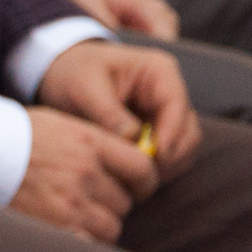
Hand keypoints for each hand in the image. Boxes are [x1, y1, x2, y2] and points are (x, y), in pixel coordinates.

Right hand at [12, 106, 156, 242]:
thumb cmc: (12, 136)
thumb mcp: (59, 125)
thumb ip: (95, 143)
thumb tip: (124, 164)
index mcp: (90, 143)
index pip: (143, 168)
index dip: (143, 182)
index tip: (135, 188)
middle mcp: (86, 172)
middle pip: (126, 201)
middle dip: (111, 204)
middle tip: (89, 201)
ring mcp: (71, 202)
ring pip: (111, 227)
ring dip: (97, 226)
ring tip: (73, 217)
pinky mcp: (56, 226)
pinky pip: (90, 245)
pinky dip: (83, 243)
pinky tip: (68, 233)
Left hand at [35, 40, 199, 173]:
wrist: (63, 73)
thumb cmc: (74, 73)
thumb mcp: (85, 88)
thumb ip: (108, 113)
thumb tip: (133, 141)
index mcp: (159, 72)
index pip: (177, 106)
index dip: (171, 135)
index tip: (155, 157)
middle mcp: (170, 93)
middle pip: (188, 132)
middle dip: (170, 156)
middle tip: (143, 175)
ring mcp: (166, 115)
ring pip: (182, 149)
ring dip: (164, 167)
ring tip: (134, 179)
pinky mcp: (157, 133)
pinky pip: (167, 157)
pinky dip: (154, 169)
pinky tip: (130, 176)